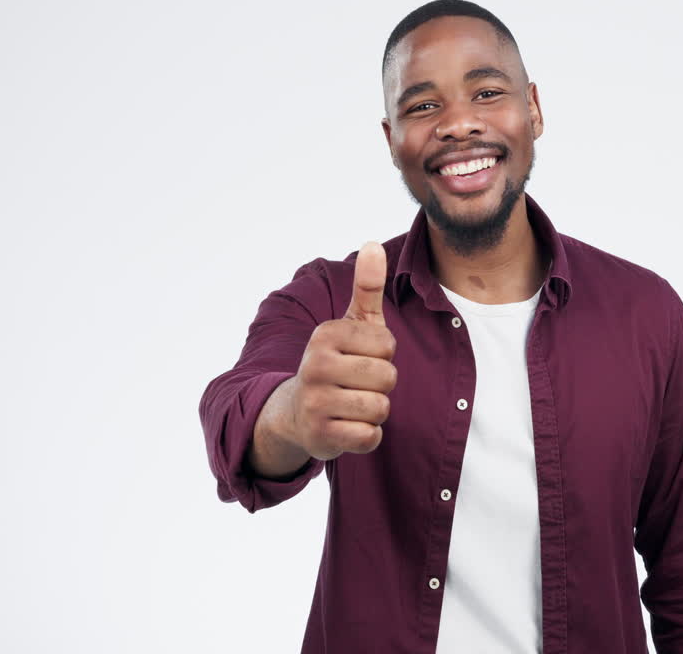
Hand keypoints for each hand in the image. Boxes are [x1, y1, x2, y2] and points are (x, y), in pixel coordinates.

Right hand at [285, 241, 397, 460]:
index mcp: (325, 335)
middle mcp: (314, 366)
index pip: (387, 344)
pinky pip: (370, 437)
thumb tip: (373, 245)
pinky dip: (367, 435)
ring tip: (352, 404)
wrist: (295, 413)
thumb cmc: (335, 362)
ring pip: (381, 408)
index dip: (382, 354)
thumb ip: (366, 287)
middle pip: (387, 377)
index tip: (359, 358)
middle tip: (357, 385)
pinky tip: (348, 425)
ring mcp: (315, 402)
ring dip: (375, 410)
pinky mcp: (320, 436)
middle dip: (381, 384)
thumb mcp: (350, 324)